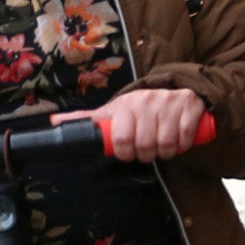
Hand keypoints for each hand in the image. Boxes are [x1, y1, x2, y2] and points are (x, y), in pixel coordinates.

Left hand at [58, 89, 208, 163]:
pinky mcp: (190, 106)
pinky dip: (183, 145)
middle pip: (145, 145)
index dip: (125, 153)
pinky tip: (179, 141)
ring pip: (166, 144)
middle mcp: (147, 101)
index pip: (121, 139)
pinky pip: (186, 136)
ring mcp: (169, 103)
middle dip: (146, 155)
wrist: (175, 88)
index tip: (129, 154)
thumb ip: (88, 118)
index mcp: (125, 105)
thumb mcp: (114, 110)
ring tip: (163, 148)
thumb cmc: (140, 107)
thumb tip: (53, 121)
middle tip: (147, 152)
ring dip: (166, 153)